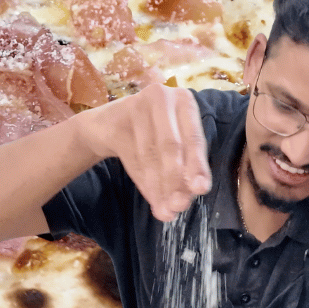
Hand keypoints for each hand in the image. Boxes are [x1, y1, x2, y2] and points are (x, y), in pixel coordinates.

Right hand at [78, 84, 209, 220]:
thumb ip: (179, 174)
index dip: (197, 165)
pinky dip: (142, 180)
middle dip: (175, 179)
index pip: (194, 138)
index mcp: (186, 103)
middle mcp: (164, 97)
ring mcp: (137, 104)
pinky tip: (150, 198)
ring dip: (158, 185)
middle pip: (172, 146)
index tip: (200, 189)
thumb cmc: (148, 136)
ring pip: (150, 154)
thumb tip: (178, 206)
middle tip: (178, 206)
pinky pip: (131, 154)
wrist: (107, 125)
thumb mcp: (168, 151)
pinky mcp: (117, 117)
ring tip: (164, 210)